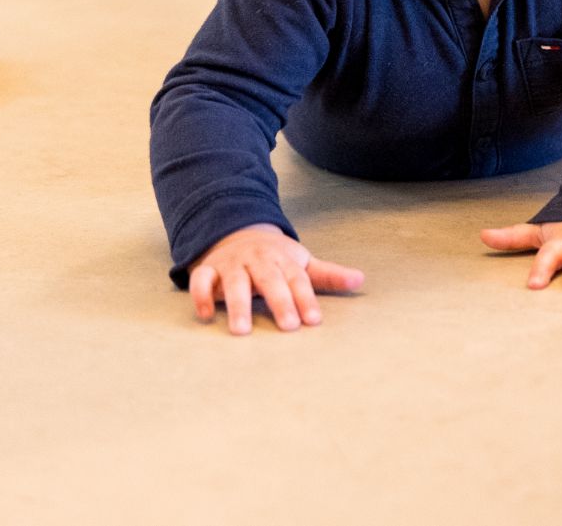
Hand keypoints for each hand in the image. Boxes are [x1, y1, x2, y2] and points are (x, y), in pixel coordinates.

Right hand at [187, 224, 364, 335]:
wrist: (237, 232)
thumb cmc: (275, 257)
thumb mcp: (302, 262)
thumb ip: (328, 275)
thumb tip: (360, 280)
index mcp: (284, 260)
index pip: (298, 280)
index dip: (307, 299)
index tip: (314, 320)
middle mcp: (259, 260)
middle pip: (270, 280)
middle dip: (280, 302)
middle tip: (288, 326)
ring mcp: (233, 264)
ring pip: (235, 282)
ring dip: (238, 305)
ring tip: (242, 330)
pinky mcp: (209, 268)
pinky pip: (201, 280)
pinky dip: (201, 295)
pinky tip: (206, 315)